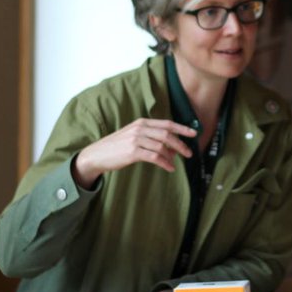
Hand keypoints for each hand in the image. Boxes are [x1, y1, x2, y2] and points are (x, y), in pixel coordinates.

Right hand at [72, 118, 196, 187]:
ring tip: (175, 163)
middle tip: (189, 153)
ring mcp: (136, 140)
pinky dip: (165, 163)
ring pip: (162, 146)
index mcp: (141, 123)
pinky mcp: (133, 152)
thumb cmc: (117, 147)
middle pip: (167, 134)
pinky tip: (169, 168)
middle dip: (181, 144)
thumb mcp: (133, 136)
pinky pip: (155, 157)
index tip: (194, 133)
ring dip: (172, 156)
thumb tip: (171, 147)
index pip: (167, 124)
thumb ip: (151, 138)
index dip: (182, 128)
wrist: (97, 154)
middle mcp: (140, 129)